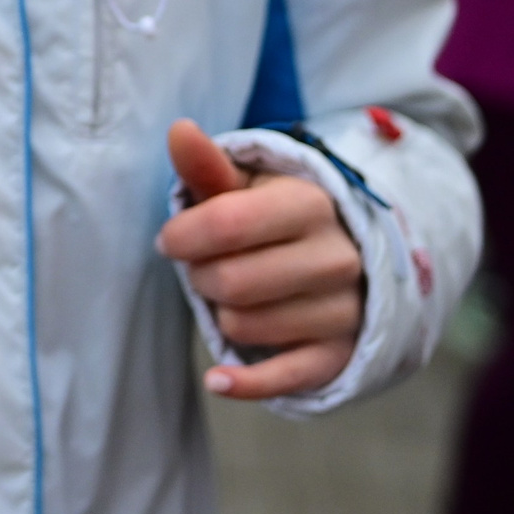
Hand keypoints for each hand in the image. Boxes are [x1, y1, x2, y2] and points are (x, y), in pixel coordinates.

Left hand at [156, 118, 363, 399]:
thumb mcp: (243, 185)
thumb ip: (207, 164)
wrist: (343, 254)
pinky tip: (217, 379)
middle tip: (203, 268)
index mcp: (310, 204)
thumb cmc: (272, 216)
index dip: (183, 236)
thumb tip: (178, 129)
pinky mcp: (341, 355)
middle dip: (200, 277)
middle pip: (232, 282)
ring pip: (247, 326)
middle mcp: (336, 258)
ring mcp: (345, 310)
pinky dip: (246, 383)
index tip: (169, 239)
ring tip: (234, 295)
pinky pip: (286, 379)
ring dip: (222, 314)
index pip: (227, 224)